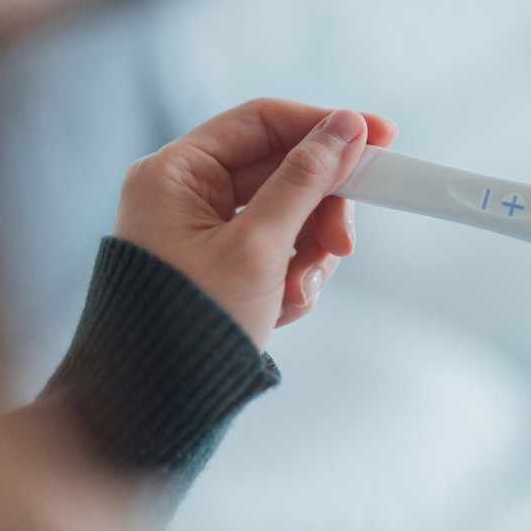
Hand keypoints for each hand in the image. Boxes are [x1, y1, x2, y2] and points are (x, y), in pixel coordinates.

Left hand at [111, 98, 397, 350]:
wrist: (152, 408)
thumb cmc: (185, 327)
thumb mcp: (257, 248)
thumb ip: (305, 182)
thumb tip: (345, 128)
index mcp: (175, 173)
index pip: (262, 122)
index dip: (323, 124)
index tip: (378, 135)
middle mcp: (186, 194)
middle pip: (281, 171)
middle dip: (320, 208)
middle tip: (346, 239)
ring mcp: (204, 232)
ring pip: (288, 214)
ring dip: (310, 251)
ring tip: (300, 287)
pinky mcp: (224, 267)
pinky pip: (279, 251)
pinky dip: (293, 276)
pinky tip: (284, 306)